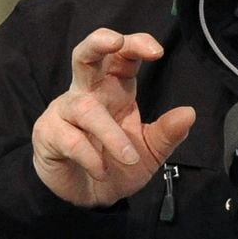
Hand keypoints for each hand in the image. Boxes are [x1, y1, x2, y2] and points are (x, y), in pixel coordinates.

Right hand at [32, 29, 194, 206]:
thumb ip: (167, 133)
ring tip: (129, 157)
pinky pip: (70, 138)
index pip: (122, 57)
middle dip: (98, 42)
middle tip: (115, 41)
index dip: (136, 45)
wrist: (87, 197)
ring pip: (85, 107)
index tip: (157, 52)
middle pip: (85, 55)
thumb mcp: (150, 152)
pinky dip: (90, 156)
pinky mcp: (48, 133)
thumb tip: (189, 113)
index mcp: (115, 89)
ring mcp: (64, 111)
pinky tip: (101, 171)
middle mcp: (88, 93)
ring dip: (110, 133)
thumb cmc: (118, 165)